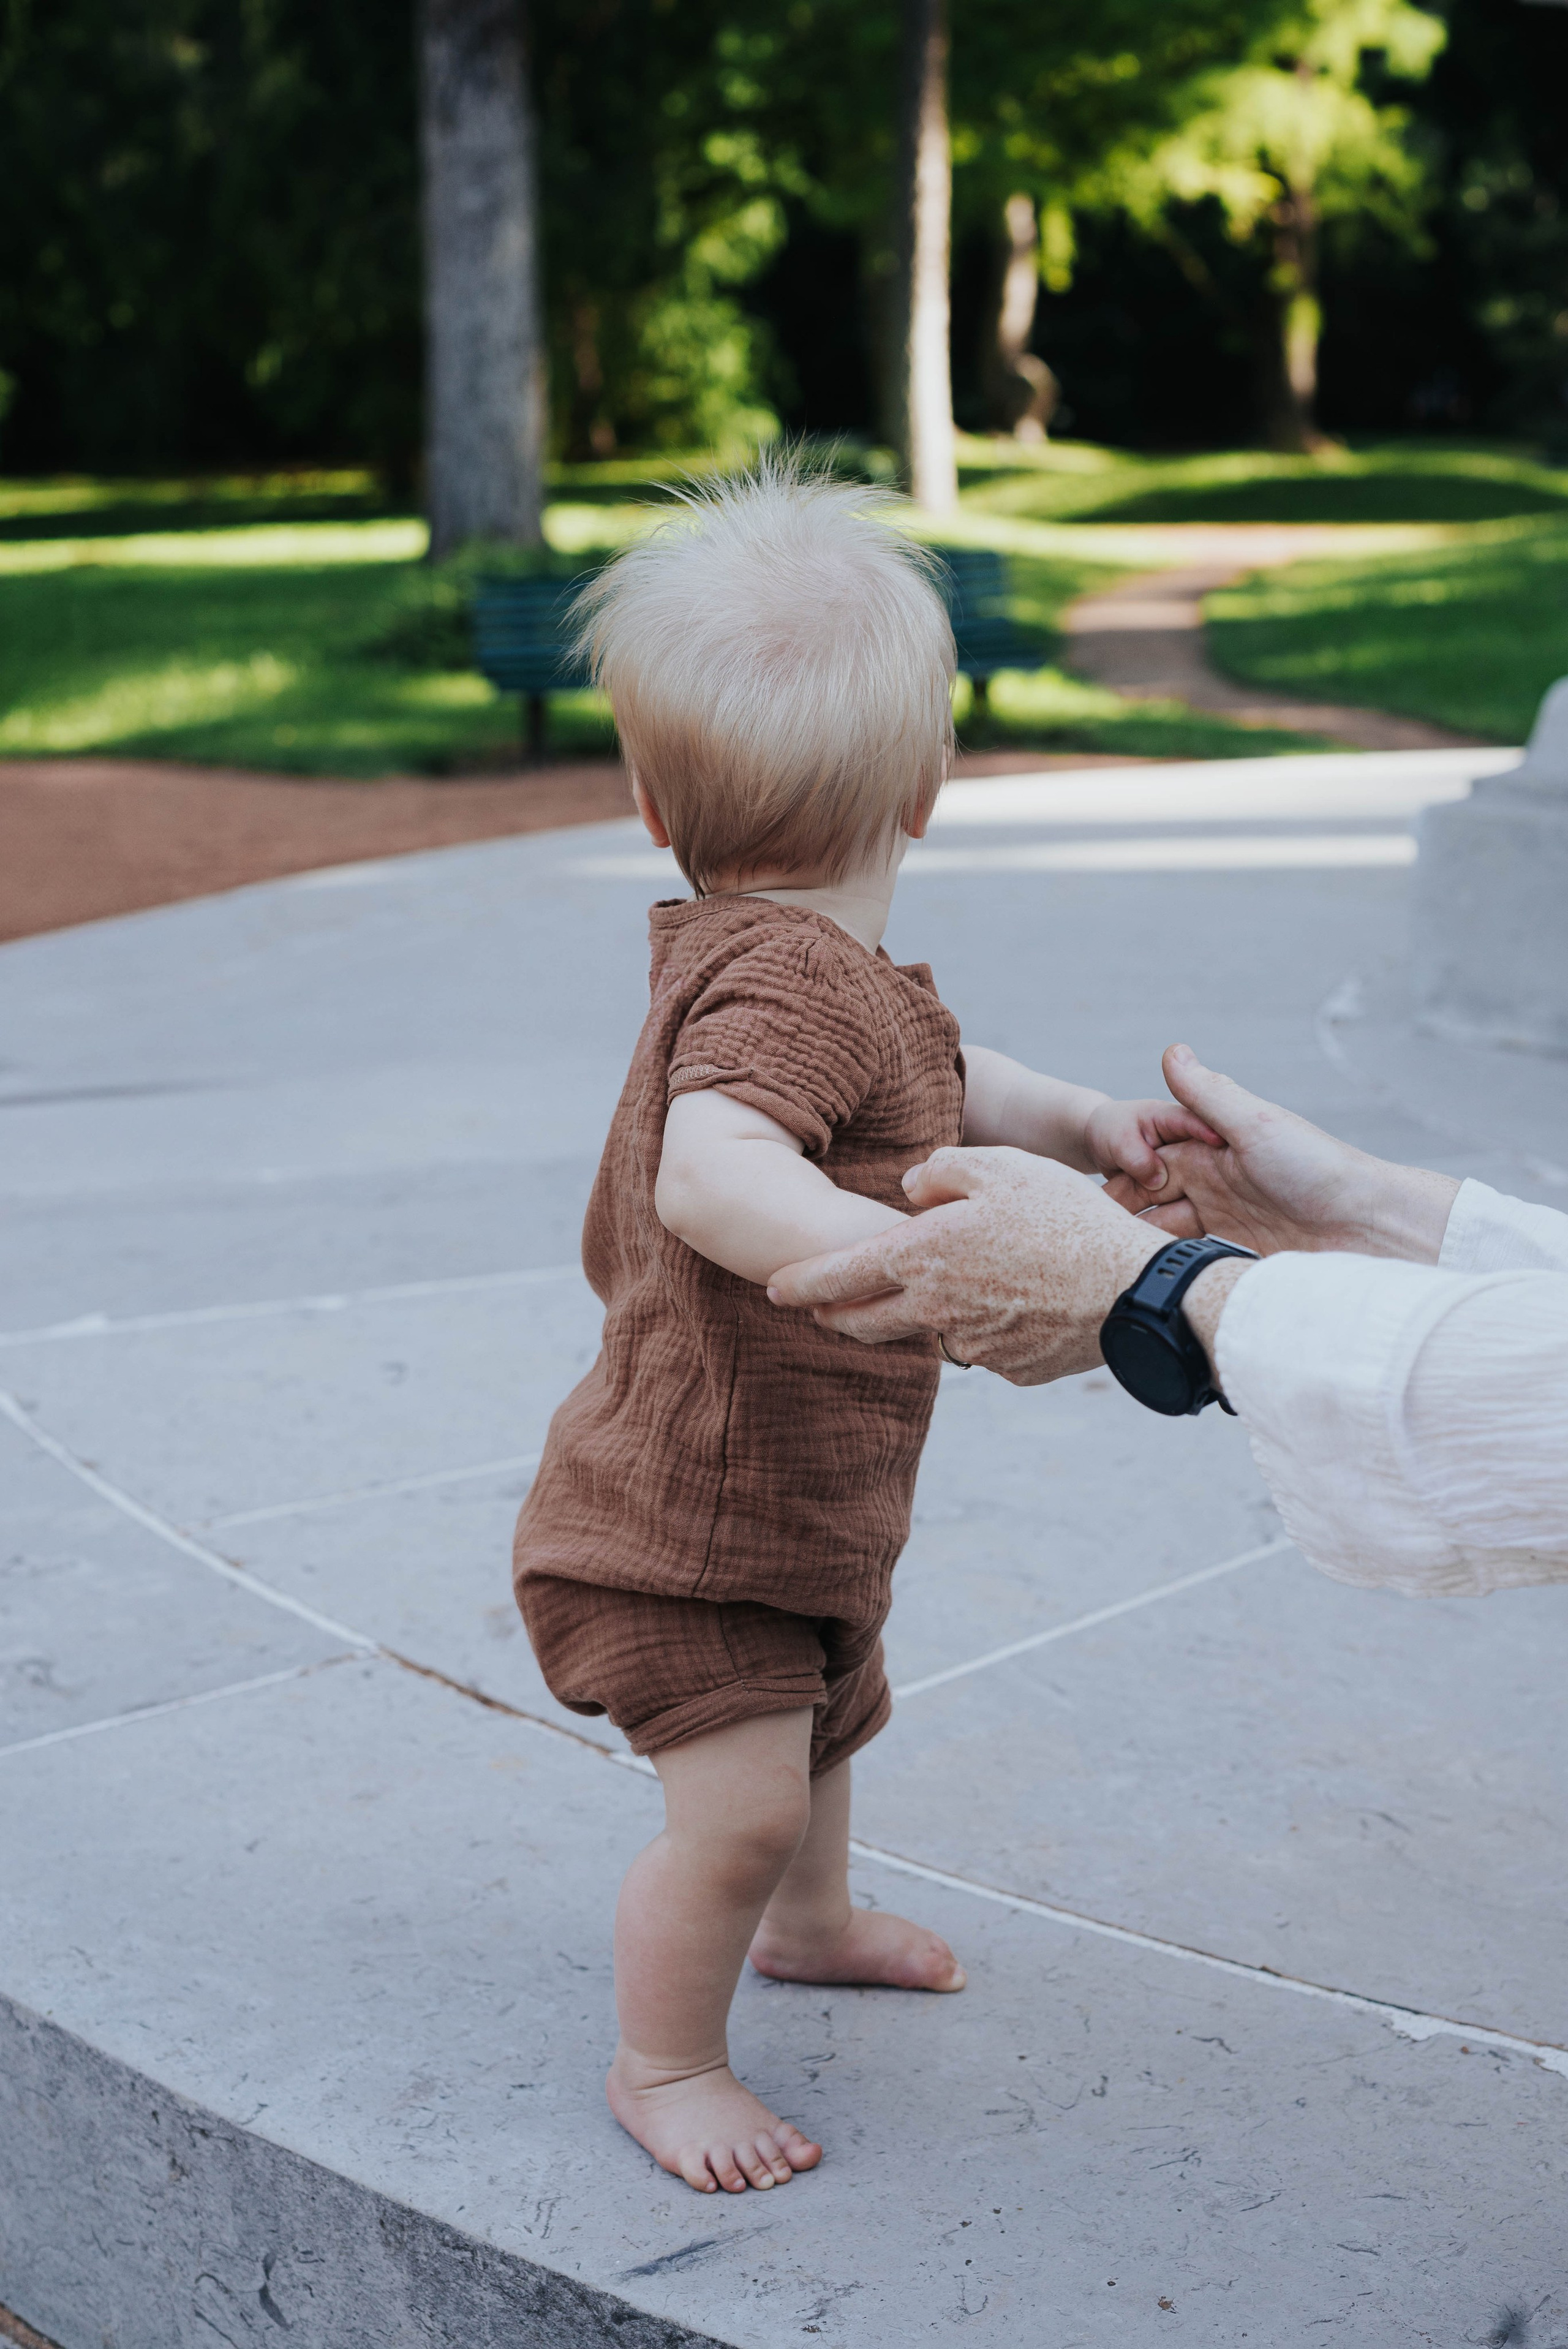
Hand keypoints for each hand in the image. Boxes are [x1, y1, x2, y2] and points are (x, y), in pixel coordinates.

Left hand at [767, 1146, 1161, 1386]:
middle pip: (862, 1323)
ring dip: (913, 1319)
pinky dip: (977, 1329)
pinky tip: (1006, 1305)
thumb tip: (908, 1189)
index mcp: (922, 1257)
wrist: (1131, 1289)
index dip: (798, 1285)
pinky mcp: (1007, 1368)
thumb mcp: (1001, 1166)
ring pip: (923, 1334)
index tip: (773, 1289)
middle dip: (833, 1316)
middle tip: (820, 1309)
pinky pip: (978, 1347)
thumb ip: (941, 1169)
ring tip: (924, 1297)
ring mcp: (971, 1345)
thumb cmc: (1065, 1216)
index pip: (836, 1278)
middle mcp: (935, 1310)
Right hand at [1102, 1044, 1459, 1261]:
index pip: (1150, 1159)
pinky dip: (1171, 1267)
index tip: (1095, 1196)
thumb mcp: (1256, 1124)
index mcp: (1212, 1150)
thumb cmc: (1319, 1168)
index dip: (1123, 1175)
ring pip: (1165, 1233)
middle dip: (1121, 1215)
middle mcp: (1215, 1185)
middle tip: (1092, 1237)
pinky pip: (1192, 1261)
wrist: (1369, 1227)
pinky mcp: (1238, 1257)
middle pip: (1150, 1199)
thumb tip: (1170, 1050)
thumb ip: (1207, 1094)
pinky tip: (1154, 1279)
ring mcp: (1226, 1223)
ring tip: (1114, 1262)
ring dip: (1141, 1243)